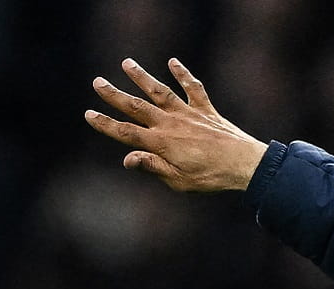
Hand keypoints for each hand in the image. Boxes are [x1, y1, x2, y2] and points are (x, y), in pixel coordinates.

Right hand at [84, 58, 268, 191]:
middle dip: (115, 95)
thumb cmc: (211, 178)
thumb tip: (127, 159)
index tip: (88, 113)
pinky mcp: (205, 110)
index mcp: (160, 144)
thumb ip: (152, 167)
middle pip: (136, 107)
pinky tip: (173, 62)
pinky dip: (183, 74)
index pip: (126, 132)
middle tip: (97, 82)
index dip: (105, 124)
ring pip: (159, 91)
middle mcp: (170, 124)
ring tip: (126, 63)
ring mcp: (188, 114)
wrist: (244, 165)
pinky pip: (193, 88)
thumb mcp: (178, 181)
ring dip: (142, 77)